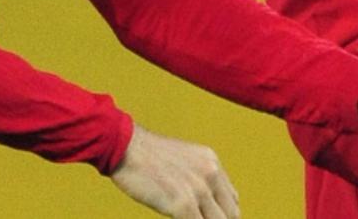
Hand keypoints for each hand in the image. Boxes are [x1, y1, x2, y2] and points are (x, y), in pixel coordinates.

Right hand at [109, 123, 239, 217]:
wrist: (125, 146)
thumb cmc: (146, 156)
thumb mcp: (183, 160)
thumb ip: (198, 177)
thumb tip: (204, 204)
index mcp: (212, 162)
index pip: (233, 199)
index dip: (224, 215)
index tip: (211, 218)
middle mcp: (210, 173)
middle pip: (231, 215)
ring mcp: (198, 189)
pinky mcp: (183, 204)